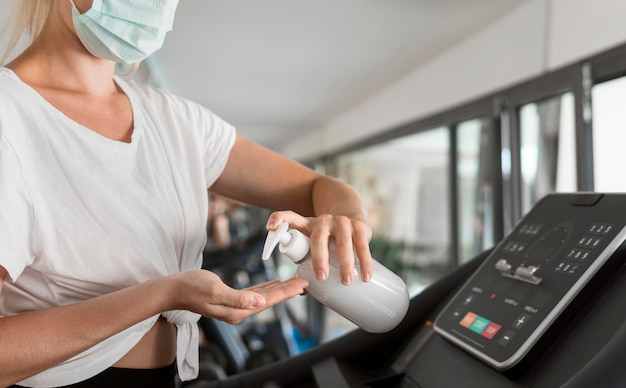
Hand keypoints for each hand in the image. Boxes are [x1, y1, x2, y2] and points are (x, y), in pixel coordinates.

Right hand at [167, 270, 307, 323]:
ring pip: (263, 297)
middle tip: (304, 282)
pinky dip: (265, 288)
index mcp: (237, 310)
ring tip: (294, 283)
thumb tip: (260, 303)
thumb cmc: (191, 287)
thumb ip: (238, 298)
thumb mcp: (215, 290)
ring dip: (279, 290)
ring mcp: (234, 305)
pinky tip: (272, 283)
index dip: (286, 292)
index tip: (302, 285)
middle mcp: (238, 310)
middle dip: (288, 291)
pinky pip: (254, 294)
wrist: (173, 289)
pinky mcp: (230, 298)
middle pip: (269, 300)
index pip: (268, 301)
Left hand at [266, 210, 372, 284]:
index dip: (278, 219)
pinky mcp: (359, 226)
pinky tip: (365, 276)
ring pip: (342, 242)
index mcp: (307, 224)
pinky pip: (362, 245)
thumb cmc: (327, 238)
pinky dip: (365, 262)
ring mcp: (342, 222)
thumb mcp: (312, 244)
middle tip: (321, 277)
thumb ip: (303, 262)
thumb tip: (302, 289)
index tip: (270, 228)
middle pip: (318, 238)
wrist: (352, 219)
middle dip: (319, 258)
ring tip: (345, 282)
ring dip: (345, 263)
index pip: (289, 217)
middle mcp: (323, 220)